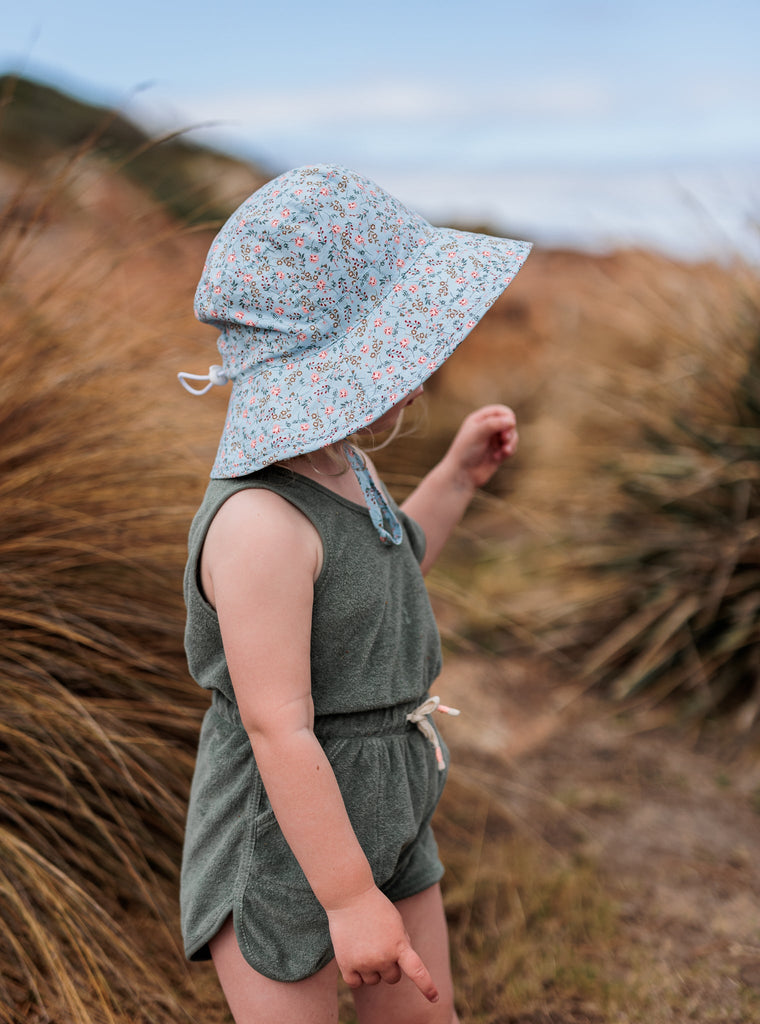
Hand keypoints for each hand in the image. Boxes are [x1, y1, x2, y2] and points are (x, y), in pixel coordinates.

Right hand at [325, 885, 438, 1002]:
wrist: (349, 896)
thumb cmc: (376, 907)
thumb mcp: (396, 922)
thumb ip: (402, 944)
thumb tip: (400, 967)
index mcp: (399, 945)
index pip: (417, 971)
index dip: (427, 987)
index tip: (434, 998)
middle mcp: (383, 957)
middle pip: (392, 977)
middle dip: (389, 966)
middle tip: (379, 945)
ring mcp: (364, 962)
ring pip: (374, 981)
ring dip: (371, 969)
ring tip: (364, 946)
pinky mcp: (347, 964)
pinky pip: (356, 983)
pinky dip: (356, 975)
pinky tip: (353, 957)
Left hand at [444, 404, 518, 489]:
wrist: (461, 475)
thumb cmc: (465, 452)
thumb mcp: (477, 434)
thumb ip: (493, 424)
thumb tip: (511, 420)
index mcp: (479, 420)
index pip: (500, 411)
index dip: (507, 416)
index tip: (509, 424)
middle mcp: (487, 429)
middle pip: (509, 423)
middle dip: (510, 430)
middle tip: (504, 439)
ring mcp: (493, 441)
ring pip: (512, 436)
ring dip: (511, 442)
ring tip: (505, 450)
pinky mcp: (498, 453)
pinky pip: (511, 448)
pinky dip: (509, 451)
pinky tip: (498, 458)